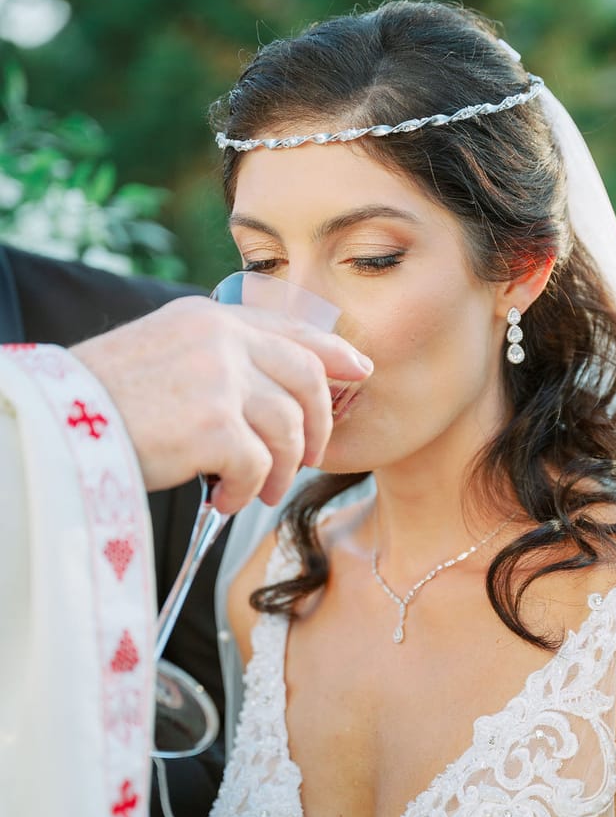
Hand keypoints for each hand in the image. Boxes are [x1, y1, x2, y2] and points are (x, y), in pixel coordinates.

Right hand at [71, 296, 371, 511]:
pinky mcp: (213, 425)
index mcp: (206, 317)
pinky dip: (247, 489)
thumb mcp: (160, 357)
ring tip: (257, 491)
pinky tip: (222, 498)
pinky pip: (258, 464)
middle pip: (305, 377)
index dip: (332, 349)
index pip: (288, 328)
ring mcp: (218, 378)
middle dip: (317, 424)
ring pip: (288, 427)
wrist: (53, 426)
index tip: (360, 369)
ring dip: (280, 468)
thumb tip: (269, 392)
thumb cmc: (101, 403)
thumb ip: (214, 360)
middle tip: (306, 460)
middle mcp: (217, 338)